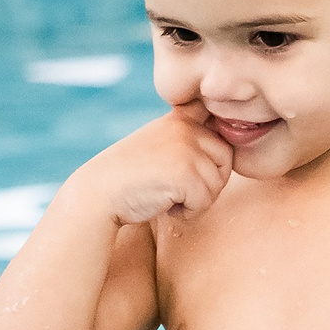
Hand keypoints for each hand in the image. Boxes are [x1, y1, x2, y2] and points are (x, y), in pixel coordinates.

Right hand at [70, 111, 233, 226]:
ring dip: (197, 199)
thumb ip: (188, 140)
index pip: (218, 124)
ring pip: (218, 183)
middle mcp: (185, 127)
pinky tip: (164, 204)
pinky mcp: (185, 172)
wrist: (98, 194)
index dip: (217, 144)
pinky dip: (188, 212)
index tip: (195, 160)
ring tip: (166, 194)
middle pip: (226, 159)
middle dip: (208, 181)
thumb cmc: (131, 178)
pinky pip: (205, 201)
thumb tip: (230, 146)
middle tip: (176, 188)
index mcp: (180, 117)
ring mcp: (186, 147)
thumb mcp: (161, 145)